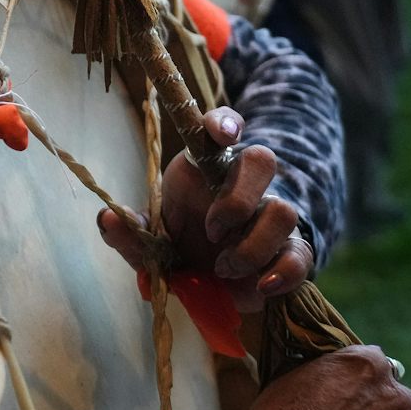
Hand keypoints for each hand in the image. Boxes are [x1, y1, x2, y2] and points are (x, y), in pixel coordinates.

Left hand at [98, 107, 312, 311]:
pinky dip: (283, 272)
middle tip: (211, 231)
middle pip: (262, 160)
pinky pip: (301, 254)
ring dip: (252, 245)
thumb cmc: (182, 246)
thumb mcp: (151, 242)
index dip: (224, 122)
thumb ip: (130, 231)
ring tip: (223, 268)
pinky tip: (260, 287)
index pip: (221, 127)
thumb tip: (108, 218)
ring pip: (285, 211)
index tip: (220, 134)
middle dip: (238, 197)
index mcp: (208, 168)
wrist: (212, 284)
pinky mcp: (289, 252)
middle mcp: (244, 184)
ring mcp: (270, 217)